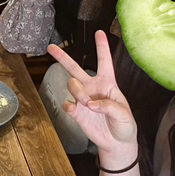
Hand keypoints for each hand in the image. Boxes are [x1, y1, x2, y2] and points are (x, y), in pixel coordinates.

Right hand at [47, 31, 136, 164]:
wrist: (116, 143)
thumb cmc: (124, 125)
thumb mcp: (124, 114)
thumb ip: (108, 105)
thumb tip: (90, 103)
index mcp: (108, 83)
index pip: (104, 61)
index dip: (102, 46)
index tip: (99, 32)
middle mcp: (92, 88)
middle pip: (75, 68)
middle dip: (62, 57)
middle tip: (50, 48)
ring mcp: (82, 99)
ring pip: (72, 85)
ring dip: (78, 91)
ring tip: (86, 103)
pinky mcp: (76, 112)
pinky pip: (67, 103)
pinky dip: (70, 106)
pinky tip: (75, 109)